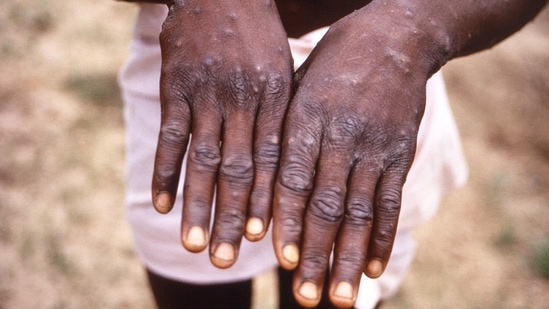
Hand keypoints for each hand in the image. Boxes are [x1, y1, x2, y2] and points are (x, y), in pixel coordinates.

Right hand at [152, 0, 292, 267]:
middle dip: (234, 216)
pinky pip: (170, 136)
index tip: (265, 240)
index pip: (273, 160)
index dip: (268, 201)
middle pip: (239, 169)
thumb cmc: (258, 36)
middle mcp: (243, 100)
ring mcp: (207, 93)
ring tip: (195, 244)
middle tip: (229, 259)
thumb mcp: (283, 69)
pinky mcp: (176, 86)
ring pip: (203, 159)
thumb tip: (285, 168)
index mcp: (275, 98)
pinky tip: (160, 204)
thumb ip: (282, 116)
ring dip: (197, 205)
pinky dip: (164, 171)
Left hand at [272, 3, 444, 306]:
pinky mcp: (399, 152)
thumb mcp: (299, 85)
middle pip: (326, 204)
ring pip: (360, 211)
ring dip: (348, 257)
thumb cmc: (333, 64)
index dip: (288, 220)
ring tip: (339, 297)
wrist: (395, 37)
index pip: (293, 178)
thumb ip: (284, 132)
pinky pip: (390, 200)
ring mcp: (374, 146)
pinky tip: (372, 267)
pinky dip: (382, 236)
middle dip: (316, 254)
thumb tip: (261, 185)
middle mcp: (341, 135)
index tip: (282, 260)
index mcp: (306, 117)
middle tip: (306, 297)